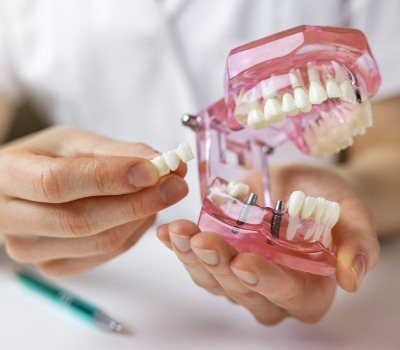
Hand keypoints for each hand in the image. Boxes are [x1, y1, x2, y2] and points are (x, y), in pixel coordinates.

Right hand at [1, 125, 187, 275]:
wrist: (26, 186)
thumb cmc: (48, 158)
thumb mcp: (76, 143)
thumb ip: (118, 152)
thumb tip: (163, 162)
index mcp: (8, 176)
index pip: (57, 183)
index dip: (109, 178)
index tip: (153, 170)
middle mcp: (10, 219)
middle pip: (82, 220)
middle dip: (139, 202)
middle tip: (177, 184)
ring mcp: (30, 250)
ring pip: (100, 241)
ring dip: (141, 217)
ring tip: (162, 194)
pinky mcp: (52, 266)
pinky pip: (105, 254)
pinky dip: (133, 232)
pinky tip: (143, 213)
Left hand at [157, 164, 378, 323]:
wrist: (303, 187)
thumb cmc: (330, 201)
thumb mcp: (352, 214)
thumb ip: (357, 244)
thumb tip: (352, 279)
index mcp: (309, 289)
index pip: (289, 295)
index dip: (267, 283)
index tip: (245, 263)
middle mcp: (272, 292)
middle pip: (243, 291)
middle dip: (220, 266)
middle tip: (202, 240)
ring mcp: (242, 279)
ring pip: (214, 280)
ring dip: (192, 258)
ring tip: (179, 233)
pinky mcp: (221, 261)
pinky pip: (198, 261)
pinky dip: (181, 247)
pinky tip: (170, 232)